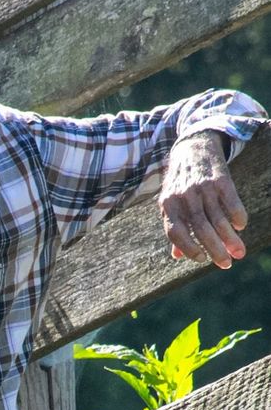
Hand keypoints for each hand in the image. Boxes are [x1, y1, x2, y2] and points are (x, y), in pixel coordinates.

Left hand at [158, 130, 246, 268]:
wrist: (193, 146)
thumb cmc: (180, 181)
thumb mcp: (171, 202)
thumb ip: (175, 227)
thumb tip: (177, 256)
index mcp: (168, 204)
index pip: (175, 232)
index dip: (188, 248)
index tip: (201, 260)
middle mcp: (184, 196)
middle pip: (200, 229)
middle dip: (215, 249)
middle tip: (227, 264)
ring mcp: (202, 187)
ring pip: (217, 218)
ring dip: (230, 238)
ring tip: (239, 252)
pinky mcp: (220, 178)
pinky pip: (231, 201)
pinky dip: (237, 215)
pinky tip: (240, 226)